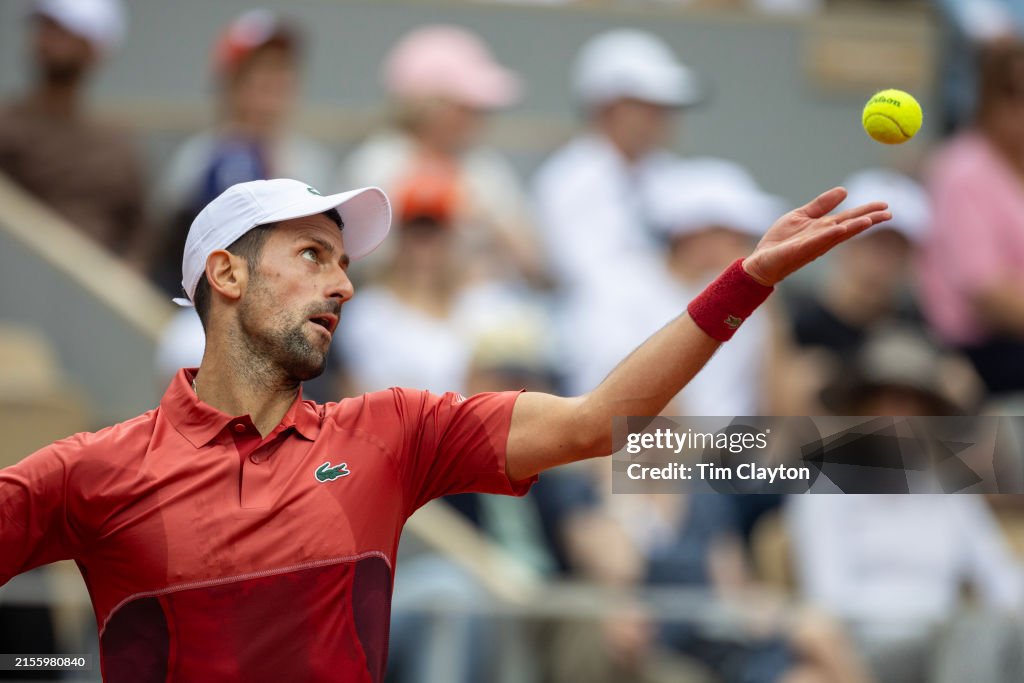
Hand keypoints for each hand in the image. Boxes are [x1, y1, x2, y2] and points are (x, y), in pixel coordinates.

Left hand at [742, 187, 890, 285]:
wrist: (761, 260)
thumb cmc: (781, 240)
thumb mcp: (801, 216)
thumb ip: (821, 205)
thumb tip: (844, 191)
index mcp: (824, 228)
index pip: (850, 218)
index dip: (867, 212)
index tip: (885, 205)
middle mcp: (822, 237)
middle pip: (849, 227)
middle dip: (869, 220)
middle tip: (889, 213)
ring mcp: (812, 245)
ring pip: (836, 235)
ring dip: (853, 228)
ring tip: (869, 220)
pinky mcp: (798, 250)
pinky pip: (815, 242)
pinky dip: (827, 236)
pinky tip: (839, 229)